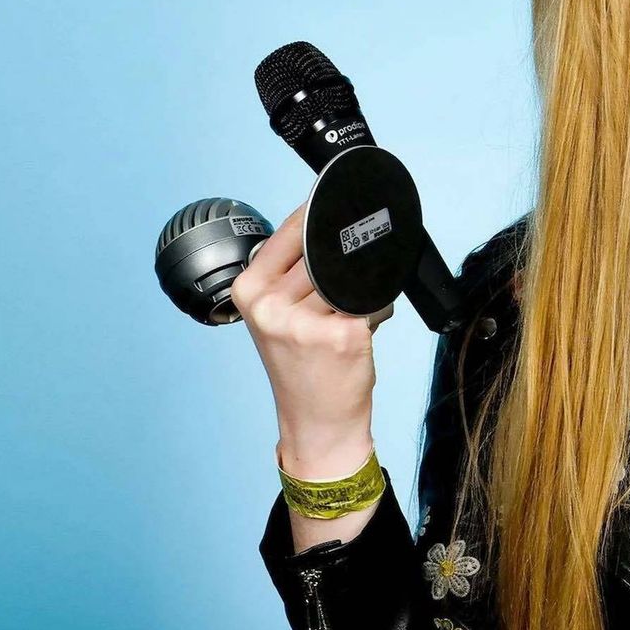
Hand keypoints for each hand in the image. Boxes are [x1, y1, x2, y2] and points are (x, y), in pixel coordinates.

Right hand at [228, 200, 391, 476]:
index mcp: (250, 290)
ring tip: (347, 315)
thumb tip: (331, 226)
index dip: (320, 216)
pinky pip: (372, 298)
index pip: (293, 229)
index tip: (340, 209)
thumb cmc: (302, 366)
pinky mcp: (341, 335)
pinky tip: (364, 327)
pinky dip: (379, 307)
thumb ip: (293, 273)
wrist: (316, 421)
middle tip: (339, 294)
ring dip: (363, 287)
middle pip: (324, 251)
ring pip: (351, 274)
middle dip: (343, 262)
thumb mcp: (278, 315)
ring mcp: (305, 321)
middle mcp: (271, 305)